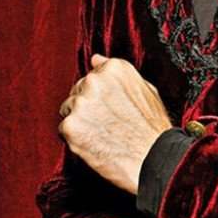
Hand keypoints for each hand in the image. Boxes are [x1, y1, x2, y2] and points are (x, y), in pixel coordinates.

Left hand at [59, 55, 171, 193]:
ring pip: (68, 110)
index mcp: (113, 69)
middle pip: (77, 92)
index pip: (91, 77)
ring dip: (79, 122)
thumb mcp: (145, 90)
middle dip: (87, 107)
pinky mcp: (71, 126)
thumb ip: (117, 74)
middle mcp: (94, 81)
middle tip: (106, 125)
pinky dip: (75, 139)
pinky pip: (64, 130)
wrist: (153, 159)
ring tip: (101, 135)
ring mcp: (81, 103)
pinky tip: (95, 144)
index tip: (110, 109)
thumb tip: (96, 59)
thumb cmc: (152, 127)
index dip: (100, 97)